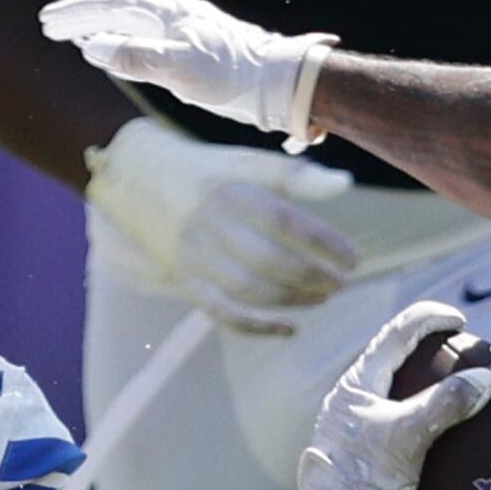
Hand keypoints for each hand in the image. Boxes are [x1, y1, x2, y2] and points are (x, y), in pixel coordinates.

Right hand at [45, 0, 336, 150]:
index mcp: (170, 15)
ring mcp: (183, 36)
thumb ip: (138, 57)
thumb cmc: (234, 76)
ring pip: (131, 25)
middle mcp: (174, 19)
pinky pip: (145, 43)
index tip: (48, 20)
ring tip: (71, 38)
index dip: (78, 11)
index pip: (113, 4)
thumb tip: (95, 49)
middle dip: (81, 17)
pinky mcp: (191, 55)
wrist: (276, 84)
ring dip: (98, 29)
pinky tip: (115, 54)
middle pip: (118, 10)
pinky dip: (121, 45)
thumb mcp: (182, 69)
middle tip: (47, 27)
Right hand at [86, 119, 357, 335]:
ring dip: (293, 301)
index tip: (352, 258)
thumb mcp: (248, 161)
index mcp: (231, 192)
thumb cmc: (208, 170)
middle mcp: (212, 227)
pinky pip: (224, 314)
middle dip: (313, 278)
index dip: (324, 243)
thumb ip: (296, 175)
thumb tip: (345, 184)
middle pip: (270, 262)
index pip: (285, 222)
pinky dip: (259, 328)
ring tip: (323, 298)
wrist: (138, 178)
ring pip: (250, 292)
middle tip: (341, 283)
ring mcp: (196, 259)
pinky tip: (290, 329)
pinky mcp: (186, 282)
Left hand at [296, 303, 490, 489]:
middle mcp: (353, 397)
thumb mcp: (406, 436)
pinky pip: (400, 412)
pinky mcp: (367, 446)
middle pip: (394, 354)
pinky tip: (447, 422)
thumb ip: (445, 404)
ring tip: (456, 378)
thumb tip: (485, 377)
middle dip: (427, 344)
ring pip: (395, 384)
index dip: (429, 317)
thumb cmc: (365, 477)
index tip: (459, 321)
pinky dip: (424, 407)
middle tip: (459, 346)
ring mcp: (359, 422)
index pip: (396, 332)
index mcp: (357, 383)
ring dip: (424, 376)